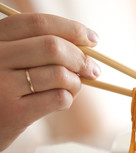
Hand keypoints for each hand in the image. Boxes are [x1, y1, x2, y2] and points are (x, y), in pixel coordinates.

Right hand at [0, 13, 100, 150]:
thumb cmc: (3, 88)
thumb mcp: (10, 60)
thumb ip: (37, 48)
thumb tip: (87, 45)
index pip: (38, 23)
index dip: (71, 29)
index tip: (93, 39)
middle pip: (52, 47)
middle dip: (81, 58)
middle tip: (93, 70)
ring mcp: (3, 86)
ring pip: (59, 74)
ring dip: (76, 82)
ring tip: (74, 87)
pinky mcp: (14, 113)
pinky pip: (58, 98)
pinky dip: (68, 99)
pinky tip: (63, 100)